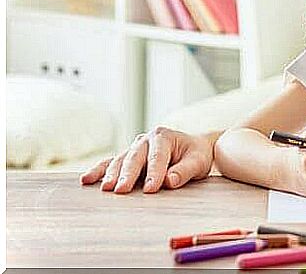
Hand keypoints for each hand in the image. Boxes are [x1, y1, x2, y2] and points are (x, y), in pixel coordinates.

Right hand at [79, 127, 214, 193]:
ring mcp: (134, 148)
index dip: (155, 172)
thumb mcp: (198, 161)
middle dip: (128, 174)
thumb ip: (185, 170)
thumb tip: (169, 181)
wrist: (192, 149)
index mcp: (164, 136)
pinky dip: (98, 171)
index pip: (158, 156)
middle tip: (122, 190)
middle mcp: (145, 140)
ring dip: (111, 174)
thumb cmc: (196, 155)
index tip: (151, 188)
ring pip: (120, 160)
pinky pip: (110, 163)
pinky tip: (86, 180)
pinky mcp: (126, 158)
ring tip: (105, 188)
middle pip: (135, 157)